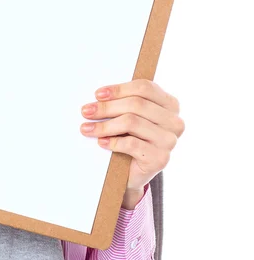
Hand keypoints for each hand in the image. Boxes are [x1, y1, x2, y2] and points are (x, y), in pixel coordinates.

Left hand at [79, 79, 184, 205]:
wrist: (132, 172)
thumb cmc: (129, 137)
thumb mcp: (129, 115)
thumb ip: (123, 102)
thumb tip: (98, 96)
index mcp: (170, 104)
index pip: (144, 87)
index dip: (119, 89)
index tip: (97, 95)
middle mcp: (174, 122)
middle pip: (136, 104)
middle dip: (106, 107)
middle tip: (86, 111)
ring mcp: (169, 141)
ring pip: (132, 122)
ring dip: (105, 125)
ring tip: (87, 128)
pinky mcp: (160, 159)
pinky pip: (131, 144)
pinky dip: (112, 142)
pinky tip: (101, 142)